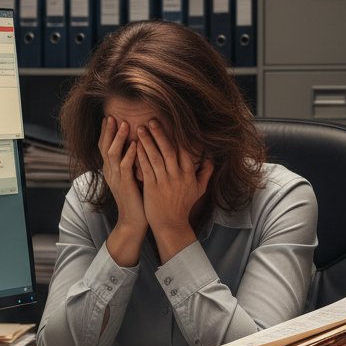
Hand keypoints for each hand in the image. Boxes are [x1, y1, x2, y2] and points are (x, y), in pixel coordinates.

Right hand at [99, 115, 146, 265]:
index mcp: (111, 170)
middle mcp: (110, 172)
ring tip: (123, 124)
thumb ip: (132, 162)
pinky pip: (125, 167)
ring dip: (118, 139)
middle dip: (108, 131)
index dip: (105, 133)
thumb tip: (137, 145)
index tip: (109, 118)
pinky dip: (129, 154)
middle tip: (111, 116)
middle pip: (104, 147)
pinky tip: (134, 144)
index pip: (104, 147)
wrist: (133, 220)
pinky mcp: (125, 185)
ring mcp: (116, 179)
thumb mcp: (131, 177)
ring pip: (112, 154)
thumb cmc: (136, 199)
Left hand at [136, 120, 213, 261]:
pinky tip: (135, 146)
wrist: (171, 225)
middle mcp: (177, 176)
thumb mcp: (199, 190)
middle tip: (152, 120)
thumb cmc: (183, 207)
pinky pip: (145, 168)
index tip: (170, 123)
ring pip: (155, 157)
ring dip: (147, 142)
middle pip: (168, 150)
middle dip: (160, 134)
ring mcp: (164, 181)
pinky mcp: (151, 187)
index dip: (177, 136)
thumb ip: (205, 173)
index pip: (184, 150)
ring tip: (140, 129)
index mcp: (189, 174)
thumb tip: (210, 158)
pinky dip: (140, 156)